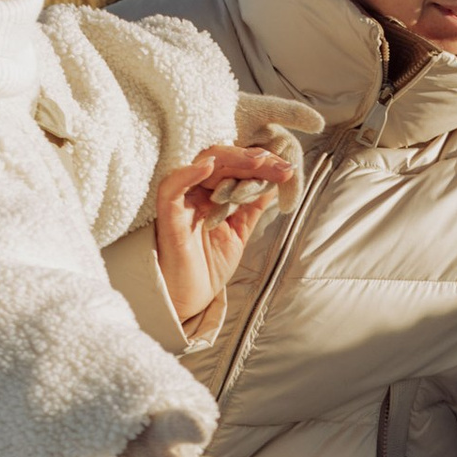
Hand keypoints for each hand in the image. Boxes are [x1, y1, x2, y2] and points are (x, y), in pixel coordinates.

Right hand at [155, 127, 302, 330]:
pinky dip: (189, 173)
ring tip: (259, 161)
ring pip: (203, 165)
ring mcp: (183, 200)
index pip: (236, 166)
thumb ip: (252, 205)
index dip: (262, 164)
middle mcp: (197, 191)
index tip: (288, 170)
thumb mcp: (239, 230)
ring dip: (233, 159)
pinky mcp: (168, 214)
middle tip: (283, 167)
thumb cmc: (209, 265)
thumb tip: (274, 181)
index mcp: (212, 192)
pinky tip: (210, 166)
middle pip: (224, 160)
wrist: (192, 297)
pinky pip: (172, 186)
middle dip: (256, 161)